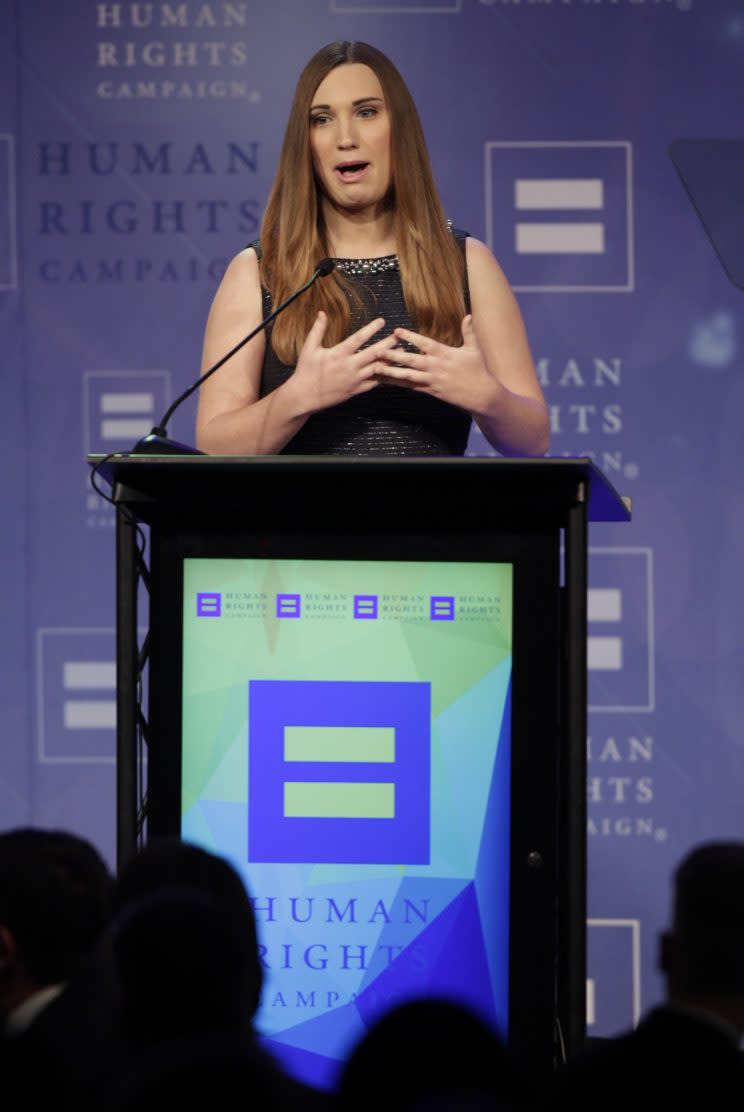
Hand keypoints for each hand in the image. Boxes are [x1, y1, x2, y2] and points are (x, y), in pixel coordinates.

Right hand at [286, 312, 397, 414]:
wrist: (304, 397)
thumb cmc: (305, 371)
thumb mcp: (309, 348)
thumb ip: (318, 329)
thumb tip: (322, 312)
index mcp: (339, 354)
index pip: (359, 338)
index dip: (372, 329)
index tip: (382, 321)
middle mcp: (349, 366)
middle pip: (374, 353)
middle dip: (388, 343)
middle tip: (400, 336)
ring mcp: (354, 380)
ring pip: (377, 369)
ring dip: (390, 359)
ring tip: (402, 352)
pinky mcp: (355, 391)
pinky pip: (374, 383)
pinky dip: (384, 376)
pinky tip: (393, 370)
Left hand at [375, 315, 502, 415]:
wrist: (481, 395)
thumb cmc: (479, 370)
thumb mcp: (474, 349)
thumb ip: (468, 332)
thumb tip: (468, 315)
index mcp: (445, 354)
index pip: (424, 343)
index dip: (410, 337)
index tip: (396, 331)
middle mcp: (436, 367)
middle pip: (410, 360)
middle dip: (393, 356)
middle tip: (377, 351)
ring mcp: (432, 381)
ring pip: (408, 376)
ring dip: (391, 372)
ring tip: (376, 369)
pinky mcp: (431, 392)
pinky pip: (412, 387)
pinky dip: (399, 384)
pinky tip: (388, 382)